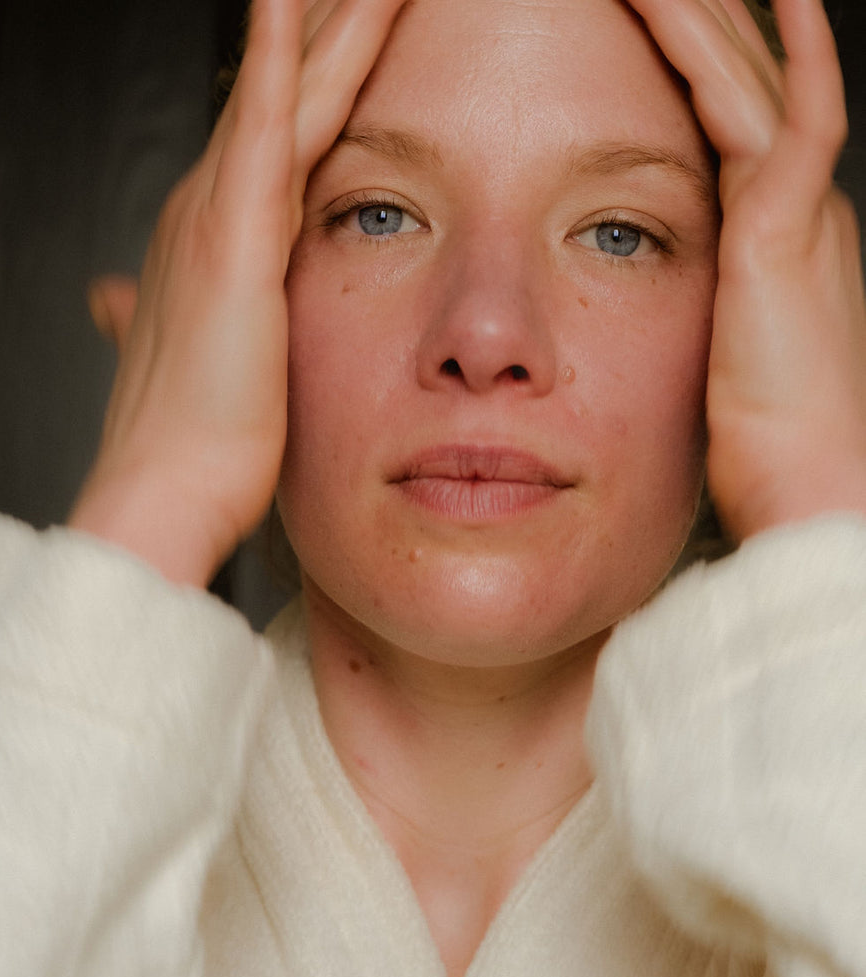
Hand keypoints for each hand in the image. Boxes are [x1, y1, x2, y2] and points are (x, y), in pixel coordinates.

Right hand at [71, 0, 407, 585]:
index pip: (286, 126)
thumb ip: (178, 316)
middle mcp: (210, 206)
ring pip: (287, 90)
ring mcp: (216, 216)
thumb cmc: (196, 447)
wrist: (163, 492)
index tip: (363, 17)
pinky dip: (280, 65)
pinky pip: (264, 135)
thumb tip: (116, 302)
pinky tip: (289, 0)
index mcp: (218, 234)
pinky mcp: (231, 244)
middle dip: (333, 21)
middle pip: (289, 89)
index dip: (323, 66)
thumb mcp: (207, 362)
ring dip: (327, 18)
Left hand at [625, 0, 865, 541]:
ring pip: (750, 74)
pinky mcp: (791, 223)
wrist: (808, 492)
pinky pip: (779, 104)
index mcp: (771, 238)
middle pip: (741, 76)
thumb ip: (671, 333)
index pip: (724, 121)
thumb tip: (603, 339)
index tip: (633, 17)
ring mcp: (800, 207)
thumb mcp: (699, 373)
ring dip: (701, 10)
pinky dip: (753, 43)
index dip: (686, 63)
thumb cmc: (755, 456)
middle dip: (696, 12)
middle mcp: (794, 206)